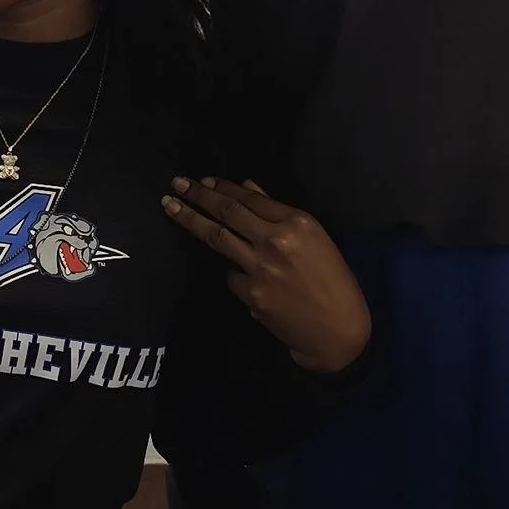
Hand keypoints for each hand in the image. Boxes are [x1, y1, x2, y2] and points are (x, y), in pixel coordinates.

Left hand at [163, 177, 371, 373]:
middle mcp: (276, 241)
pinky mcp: (251, 295)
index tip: (204, 180)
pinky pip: (229, 274)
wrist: (337, 328)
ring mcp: (260, 269)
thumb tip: (246, 186)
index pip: (250, 199)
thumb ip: (276, 211)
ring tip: (171, 207)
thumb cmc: (333, 279)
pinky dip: (228, 268)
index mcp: (297, 223)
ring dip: (190, 220)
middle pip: (227, 213)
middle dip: (198, 196)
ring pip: (217, 238)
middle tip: (177, 184)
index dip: (223, 188)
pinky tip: (235, 269)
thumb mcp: (315, 238)